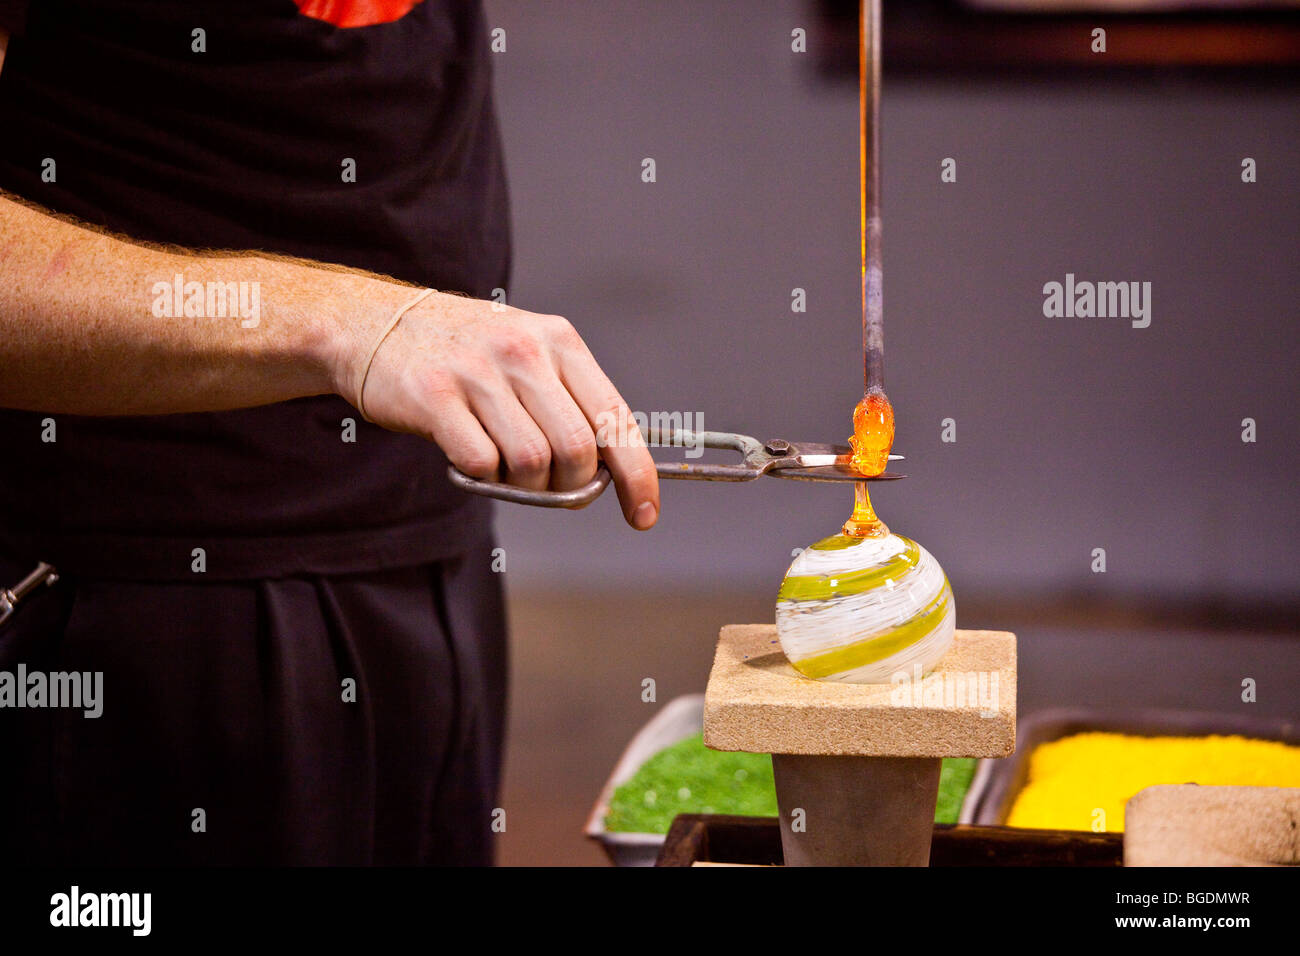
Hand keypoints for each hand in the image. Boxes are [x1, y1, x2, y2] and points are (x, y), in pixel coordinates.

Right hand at [337, 289, 659, 529]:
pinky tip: (467, 455)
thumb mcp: (527, 354)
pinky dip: (481, 476)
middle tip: (546, 486)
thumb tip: (609, 472)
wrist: (372, 323)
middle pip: (577, 449)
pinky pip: (481, 464)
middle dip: (569, 486)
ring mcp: (478, 371)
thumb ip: (568, 403)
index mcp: (559, 340)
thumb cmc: (462, 353)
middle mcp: (524, 350)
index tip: (643, 514)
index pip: (615, 417)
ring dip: (523, 485)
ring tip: (502, 465)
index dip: (636, 474)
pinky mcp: (434, 395)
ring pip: (532, 462)